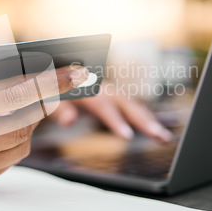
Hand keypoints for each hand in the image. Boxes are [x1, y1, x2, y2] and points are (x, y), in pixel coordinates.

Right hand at [0, 66, 88, 192]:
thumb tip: (46, 75)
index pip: (9, 95)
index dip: (47, 83)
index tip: (77, 74)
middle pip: (19, 126)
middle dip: (36, 107)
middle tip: (42, 93)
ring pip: (18, 149)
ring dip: (26, 127)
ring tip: (15, 113)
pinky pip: (6, 164)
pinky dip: (12, 145)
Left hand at [50, 84, 172, 141]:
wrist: (50, 72)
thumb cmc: (47, 87)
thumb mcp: (47, 98)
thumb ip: (57, 108)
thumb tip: (69, 121)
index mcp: (84, 86)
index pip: (103, 104)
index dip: (115, 120)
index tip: (127, 137)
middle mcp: (99, 87)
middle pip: (125, 102)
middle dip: (143, 119)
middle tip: (159, 136)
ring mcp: (107, 92)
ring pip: (130, 105)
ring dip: (148, 120)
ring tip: (164, 138)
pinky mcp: (110, 98)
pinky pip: (128, 108)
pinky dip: (142, 119)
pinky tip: (154, 131)